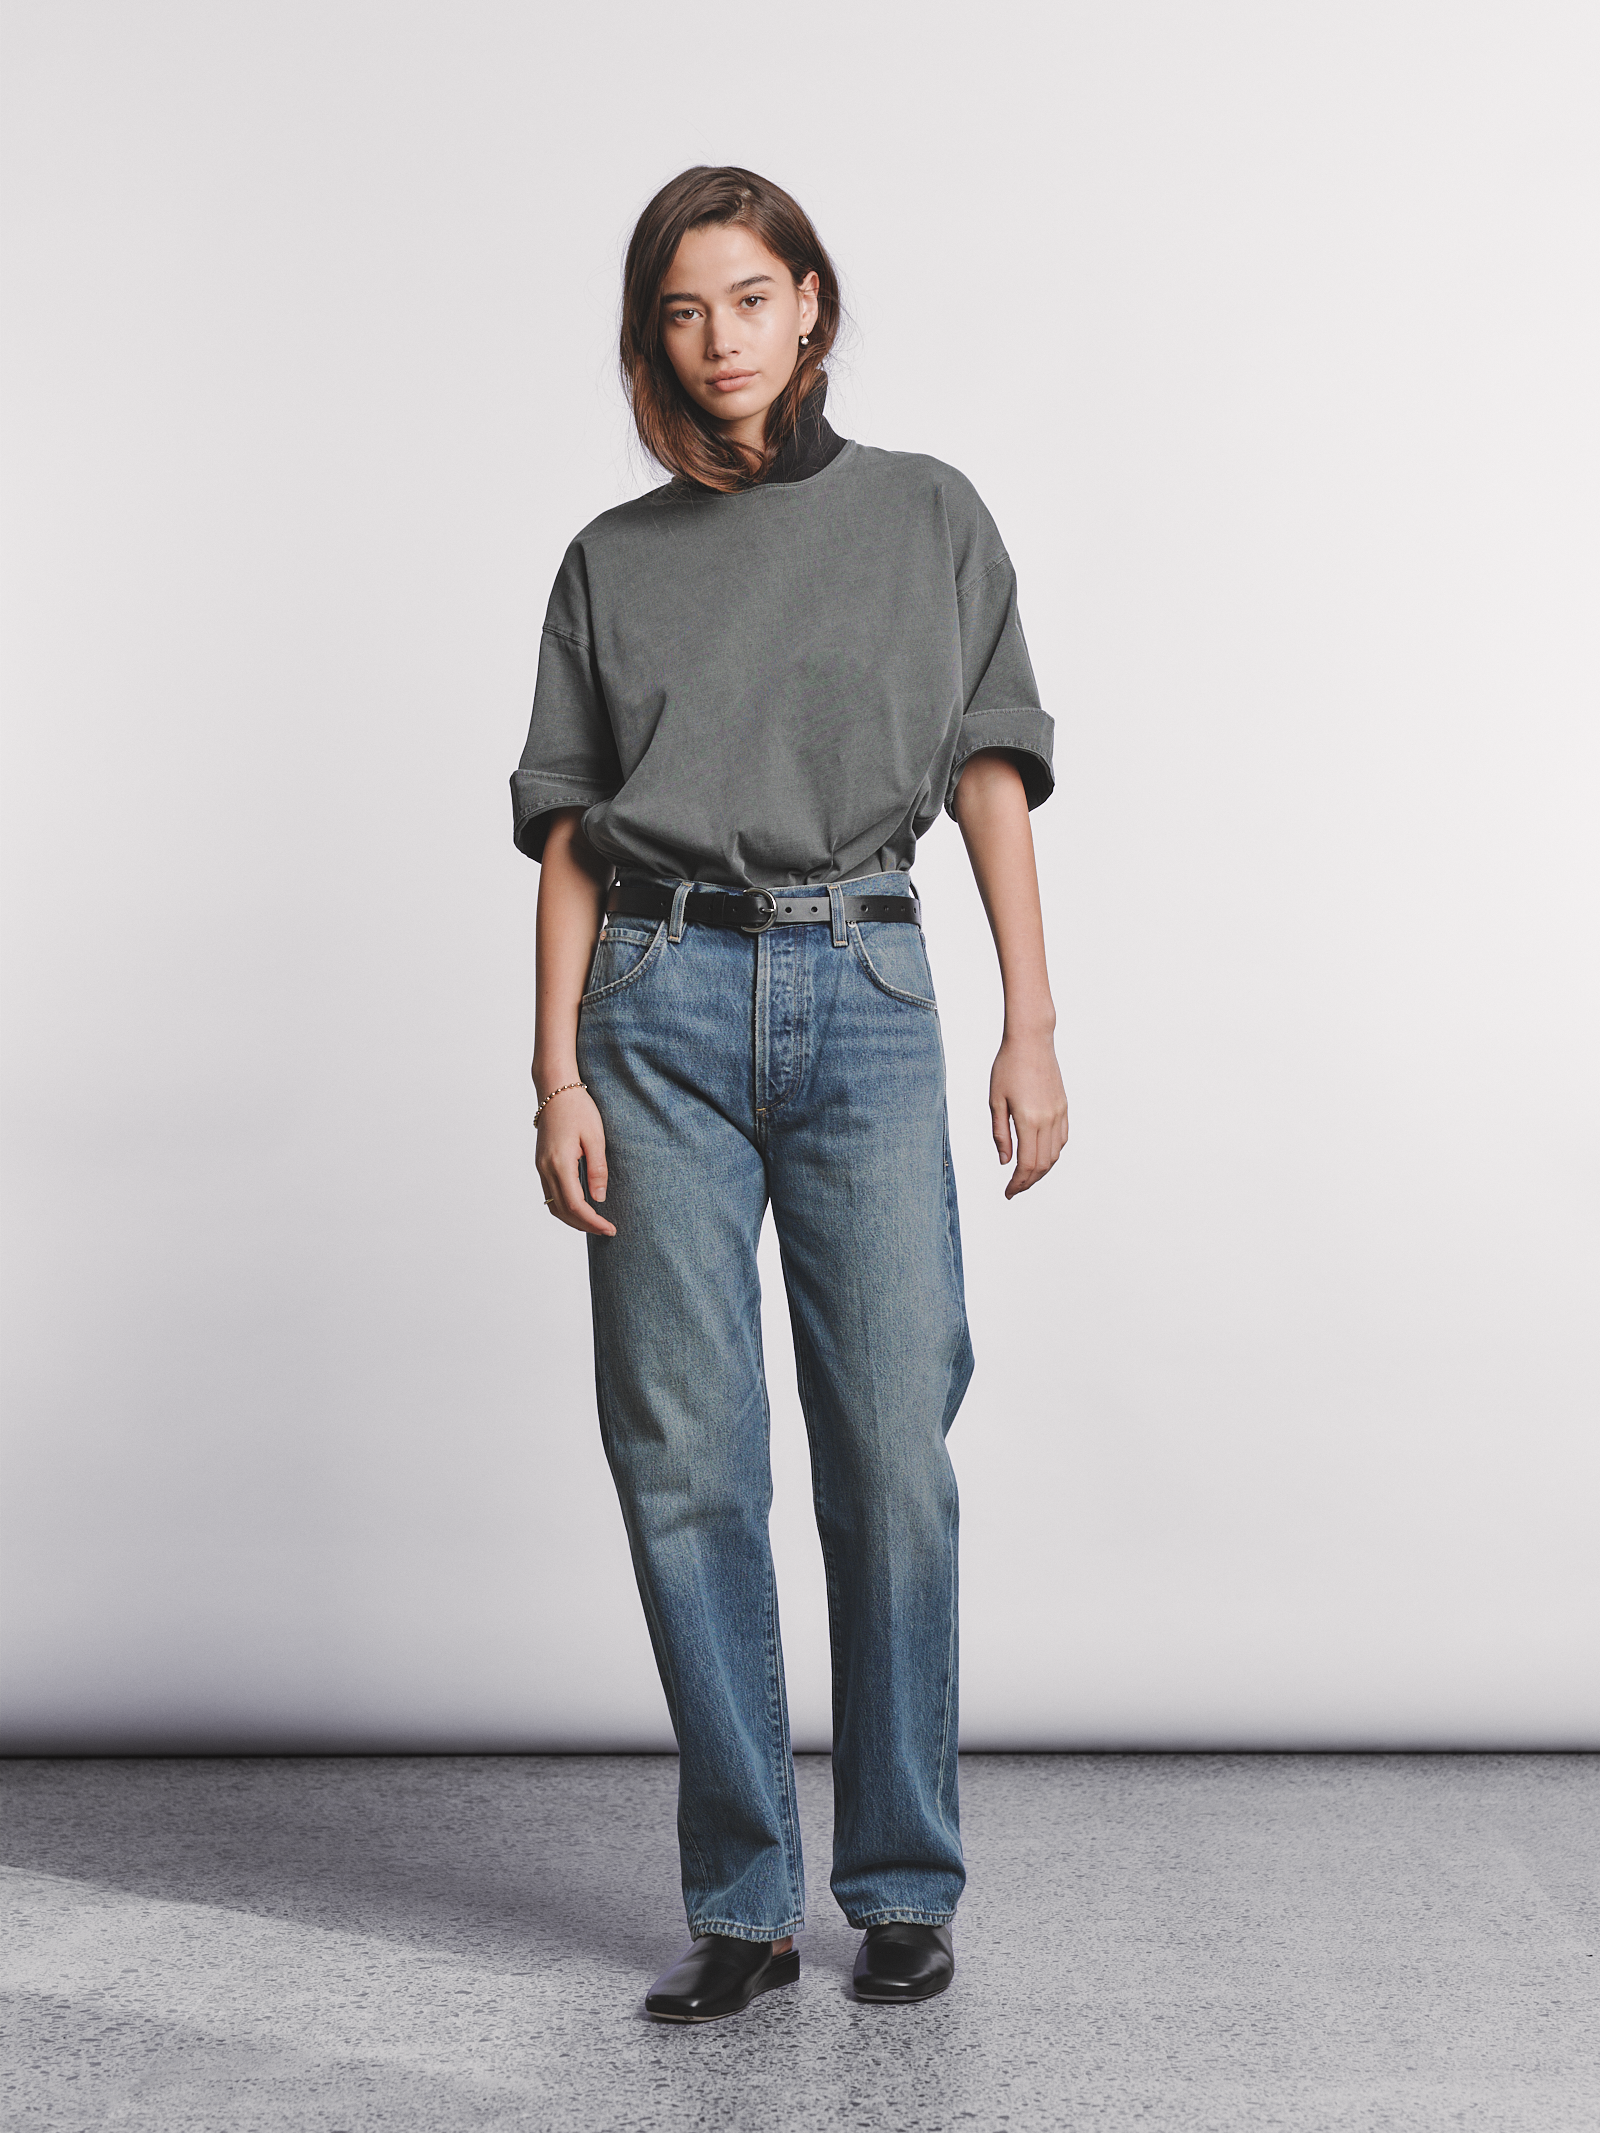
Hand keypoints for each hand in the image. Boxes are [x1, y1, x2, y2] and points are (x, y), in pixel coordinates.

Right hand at [535, 1082, 616, 1236]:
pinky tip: (581, 1207)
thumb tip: (599, 1199)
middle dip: (584, 1225)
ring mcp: (540, 1167)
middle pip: (562, 1211)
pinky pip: (550, 1194)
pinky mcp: (541, 1164)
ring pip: (553, 1206)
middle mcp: (546, 1169)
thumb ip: (597, 1170)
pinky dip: (564, 1207)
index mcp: (560, 1163)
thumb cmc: (579, 1109)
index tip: (610, 1228)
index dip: (593, 1221)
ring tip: (595, 1223)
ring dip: (573, 1219)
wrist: (555, 1089)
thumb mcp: (596, 1137)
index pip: (575, 1205)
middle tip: (606, 1230)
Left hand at [989, 1033, 1068, 1199]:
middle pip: (1043, 1164)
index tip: (1008, 1193)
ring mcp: (1058, 1114)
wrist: (1032, 1041)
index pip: (1026, 1164)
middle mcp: (1048, 1120)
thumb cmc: (1008, 1066)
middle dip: (1028, 1181)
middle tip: (1014, 1189)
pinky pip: (1062, 1139)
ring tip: (1025, 1176)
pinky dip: (1052, 1154)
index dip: (1017, 1184)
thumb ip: (1001, 1134)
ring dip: (1041, 1170)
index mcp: (1029, 1120)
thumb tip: (1005, 1162)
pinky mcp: (1063, 1107)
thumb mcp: (996, 1101)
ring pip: (1055, 1154)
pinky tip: (1040, 1156)